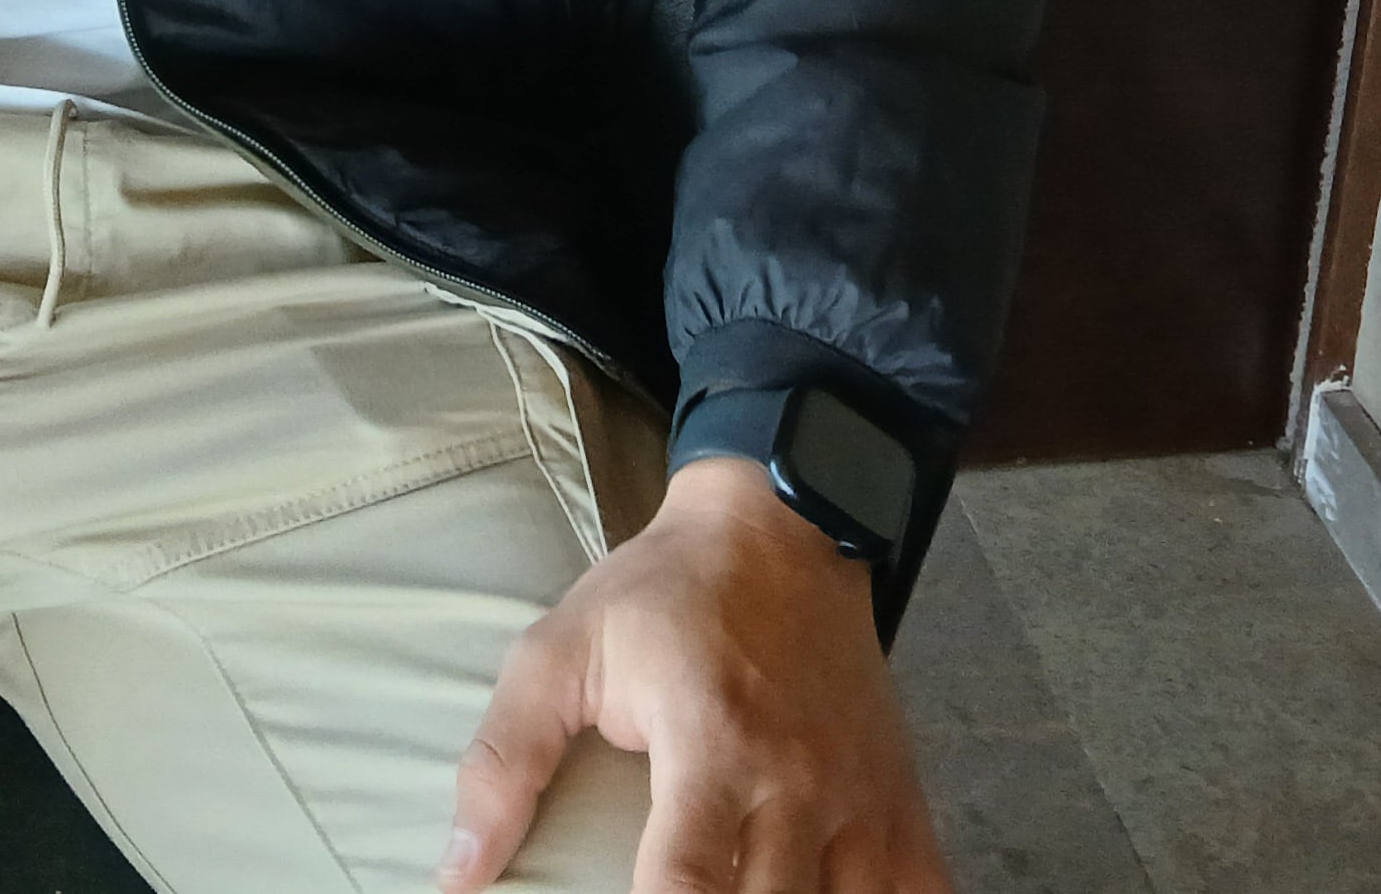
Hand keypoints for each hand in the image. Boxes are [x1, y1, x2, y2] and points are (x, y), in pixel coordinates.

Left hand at [445, 458, 947, 893]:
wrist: (782, 523)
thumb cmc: (665, 591)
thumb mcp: (562, 648)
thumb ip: (504, 758)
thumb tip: (458, 870)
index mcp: (711, 743)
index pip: (685, 885)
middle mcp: (797, 783)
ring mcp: (860, 798)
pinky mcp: (901, 799)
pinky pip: (922, 892)